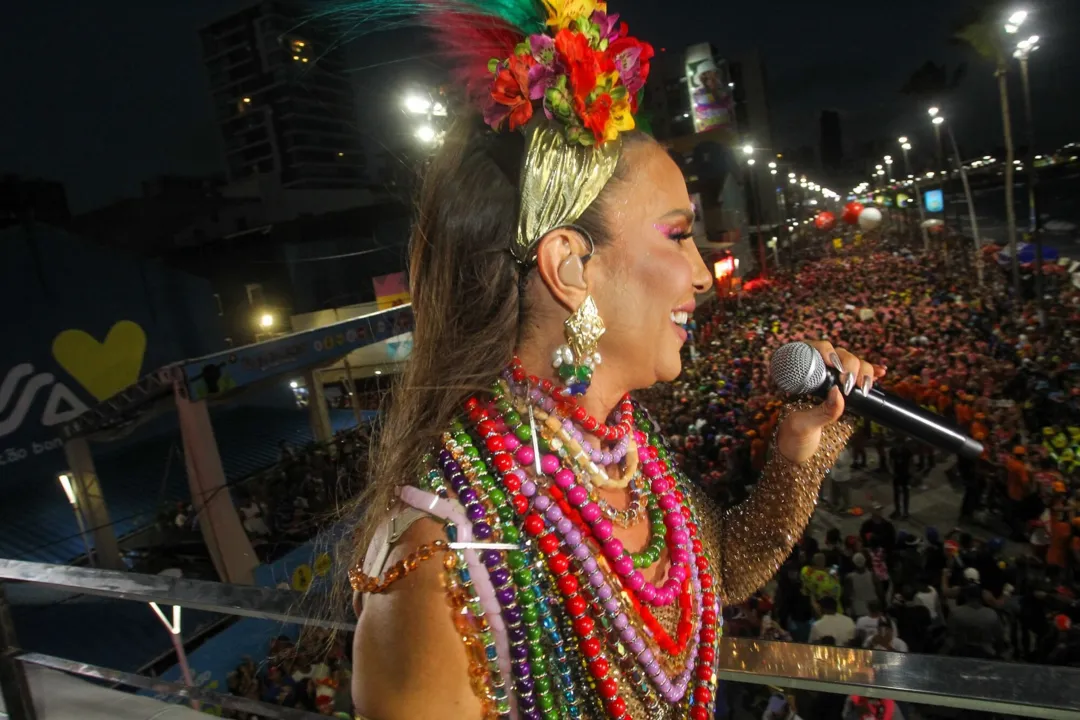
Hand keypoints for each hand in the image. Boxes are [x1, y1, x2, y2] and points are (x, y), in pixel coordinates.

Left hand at [775, 341, 884, 463]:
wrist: (798, 453)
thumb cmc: (793, 437)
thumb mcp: (804, 425)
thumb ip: (822, 411)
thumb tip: (838, 392)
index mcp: (797, 378)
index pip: (812, 351)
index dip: (825, 351)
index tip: (834, 365)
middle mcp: (815, 375)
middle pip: (837, 355)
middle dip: (849, 364)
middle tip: (851, 384)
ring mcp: (831, 382)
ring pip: (852, 363)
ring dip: (864, 368)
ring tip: (866, 384)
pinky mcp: (844, 391)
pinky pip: (860, 376)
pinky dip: (872, 372)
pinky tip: (881, 372)